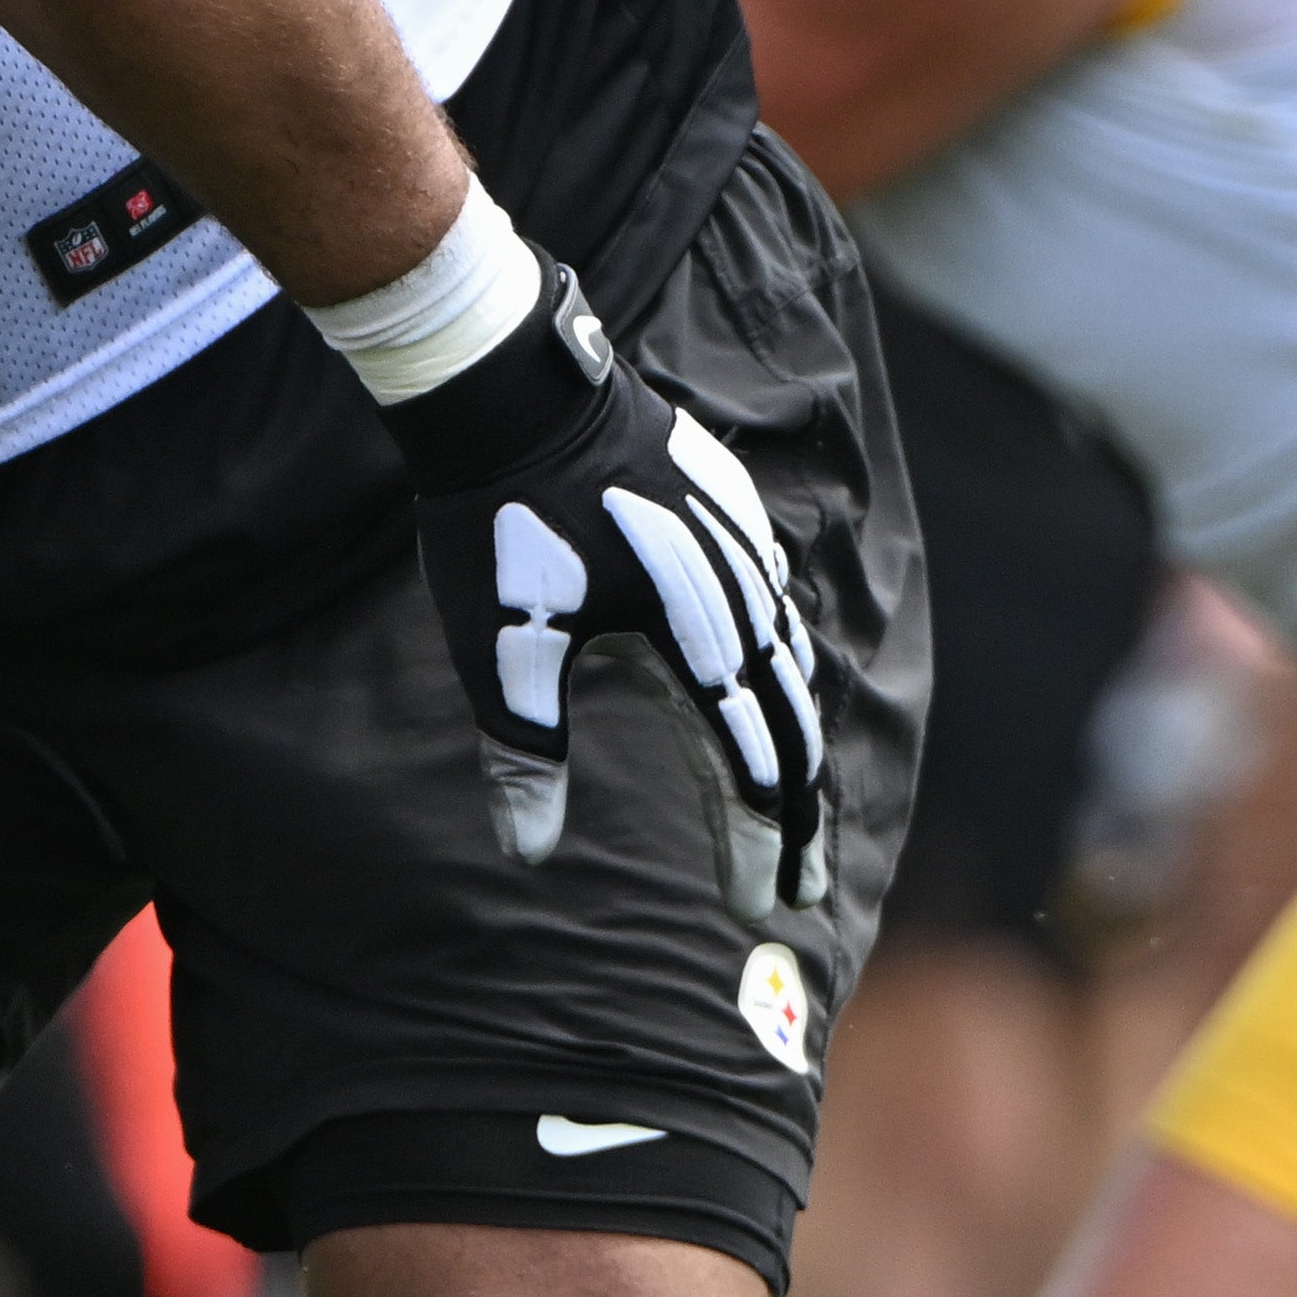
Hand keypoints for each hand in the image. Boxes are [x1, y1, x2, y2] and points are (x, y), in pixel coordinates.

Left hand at [382, 265, 830, 922]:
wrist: (510, 391)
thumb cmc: (496, 524)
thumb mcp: (500, 650)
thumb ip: (524, 753)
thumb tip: (531, 855)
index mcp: (691, 643)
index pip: (746, 767)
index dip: (755, 842)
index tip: (757, 906)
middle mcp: (735, 599)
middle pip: (788, 724)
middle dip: (795, 814)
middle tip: (799, 885)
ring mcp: (739, 546)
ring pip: (786, 660)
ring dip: (791, 737)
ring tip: (791, 799)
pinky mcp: (725, 505)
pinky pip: (769, 597)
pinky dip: (775, 658)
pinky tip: (764, 672)